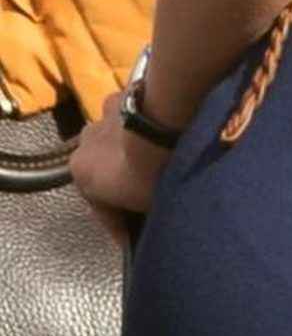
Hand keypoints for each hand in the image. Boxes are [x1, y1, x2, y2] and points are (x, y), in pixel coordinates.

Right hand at [68, 88, 174, 250]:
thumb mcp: (149, 206)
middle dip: (124, 186)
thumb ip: (144, 212)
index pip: (103, 211)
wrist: (165, 124)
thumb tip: (155, 219)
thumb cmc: (152, 173)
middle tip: (148, 200)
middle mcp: (84, 142)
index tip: (136, 241)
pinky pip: (137, 121)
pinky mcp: (125, 94)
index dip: (122, 230)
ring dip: (134, 155)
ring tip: (159, 167)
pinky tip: (167, 140)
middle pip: (106, 171)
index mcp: (81, 173)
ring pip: (119, 143)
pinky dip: (148, 132)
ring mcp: (103, 114)